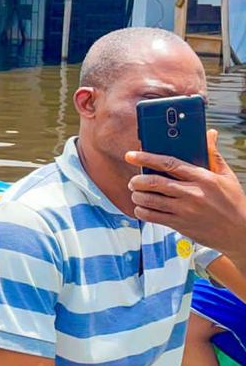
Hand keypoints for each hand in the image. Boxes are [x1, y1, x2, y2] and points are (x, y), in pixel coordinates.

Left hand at [125, 129, 245, 260]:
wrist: (240, 232)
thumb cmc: (233, 201)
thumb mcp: (226, 176)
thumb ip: (213, 154)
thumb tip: (209, 133)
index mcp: (203, 178)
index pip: (168, 163)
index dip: (146, 158)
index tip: (131, 155)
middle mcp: (192, 194)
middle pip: (154, 182)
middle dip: (136, 180)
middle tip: (133, 179)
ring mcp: (185, 210)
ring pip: (149, 200)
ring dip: (137, 196)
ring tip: (136, 193)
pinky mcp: (180, 224)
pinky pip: (152, 217)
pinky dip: (141, 211)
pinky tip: (142, 208)